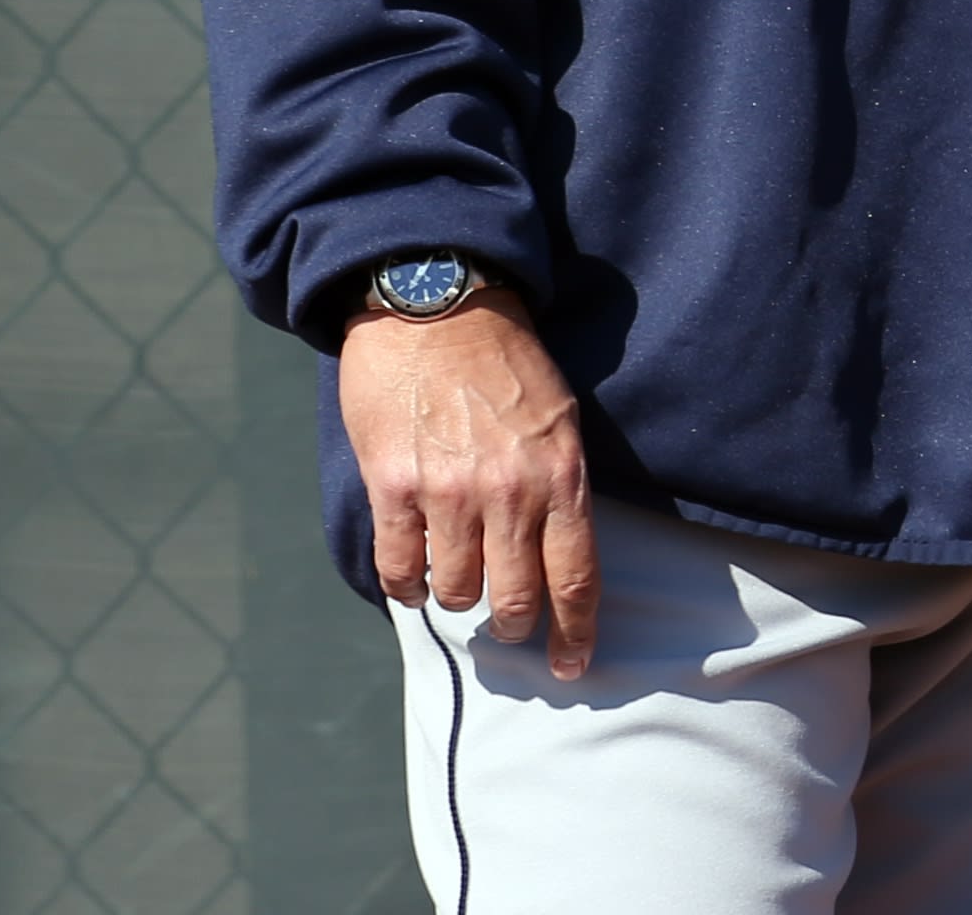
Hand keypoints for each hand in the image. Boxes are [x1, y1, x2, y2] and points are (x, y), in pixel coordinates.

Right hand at [337, 289, 599, 678]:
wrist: (435, 305)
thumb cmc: (502, 361)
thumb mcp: (558, 416)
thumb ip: (558, 484)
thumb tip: (554, 551)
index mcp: (562, 474)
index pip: (577, 576)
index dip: (576, 632)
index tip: (575, 665)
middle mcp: (511, 492)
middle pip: (514, 600)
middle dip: (510, 624)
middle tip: (503, 623)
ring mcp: (449, 492)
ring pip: (456, 590)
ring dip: (455, 593)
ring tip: (454, 573)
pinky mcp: (394, 486)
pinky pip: (399, 568)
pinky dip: (405, 584)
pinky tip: (412, 573)